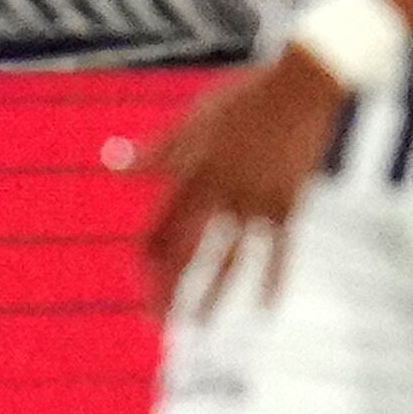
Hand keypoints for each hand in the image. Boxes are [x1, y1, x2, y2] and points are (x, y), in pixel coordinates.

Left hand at [134, 53, 348, 310]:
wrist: (303, 88)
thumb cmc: (244, 98)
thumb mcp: (193, 119)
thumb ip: (155, 150)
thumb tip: (109, 165)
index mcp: (191, 173)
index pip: (158, 226)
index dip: (145, 259)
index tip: (138, 283)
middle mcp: (220, 193)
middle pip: (186, 252)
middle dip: (169, 288)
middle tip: (157, 321)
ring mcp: (256, 202)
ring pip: (230, 259)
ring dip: (214, 296)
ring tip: (201, 324)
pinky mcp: (289, 204)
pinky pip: (281, 250)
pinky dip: (274, 279)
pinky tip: (267, 307)